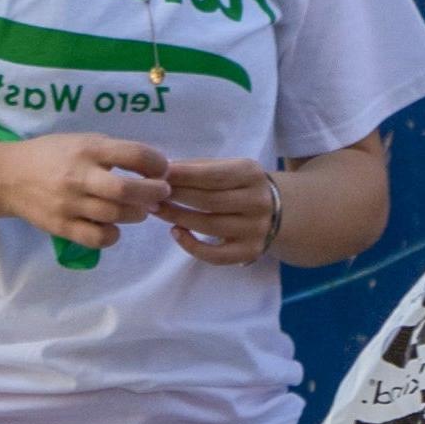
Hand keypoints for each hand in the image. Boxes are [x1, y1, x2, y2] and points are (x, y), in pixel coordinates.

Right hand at [0, 131, 168, 249]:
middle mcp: (79, 176)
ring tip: (139, 209)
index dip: (157, 163)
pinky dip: (113, 235)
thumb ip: (112, 151)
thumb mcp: (81, 141)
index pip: (134, 154)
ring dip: (137, 214)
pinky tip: (114, 227)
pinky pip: (97, 238)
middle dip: (153, 193)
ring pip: (116, 215)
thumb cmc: (52, 155)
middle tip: (161, 193)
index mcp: (87, 149)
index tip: (162, 169)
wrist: (8, 177)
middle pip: (126, 190)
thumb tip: (152, 167)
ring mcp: (69, 204)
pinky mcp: (61, 226)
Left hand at [157, 157, 278, 264]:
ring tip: (156, 209)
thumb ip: (197, 168)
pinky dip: (191, 245)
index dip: (184, 175)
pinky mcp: (250, 251)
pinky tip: (175, 232)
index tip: (157, 172)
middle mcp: (258, 202)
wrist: (275, 210)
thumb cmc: (238, 185)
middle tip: (149, 193)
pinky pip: (216, 254)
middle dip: (176, 196)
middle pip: (209, 200)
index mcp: (252, 174)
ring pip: (209, 226)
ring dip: (177, 217)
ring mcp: (256, 229)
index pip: (214, 175)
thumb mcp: (227, 168)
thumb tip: (161, 170)